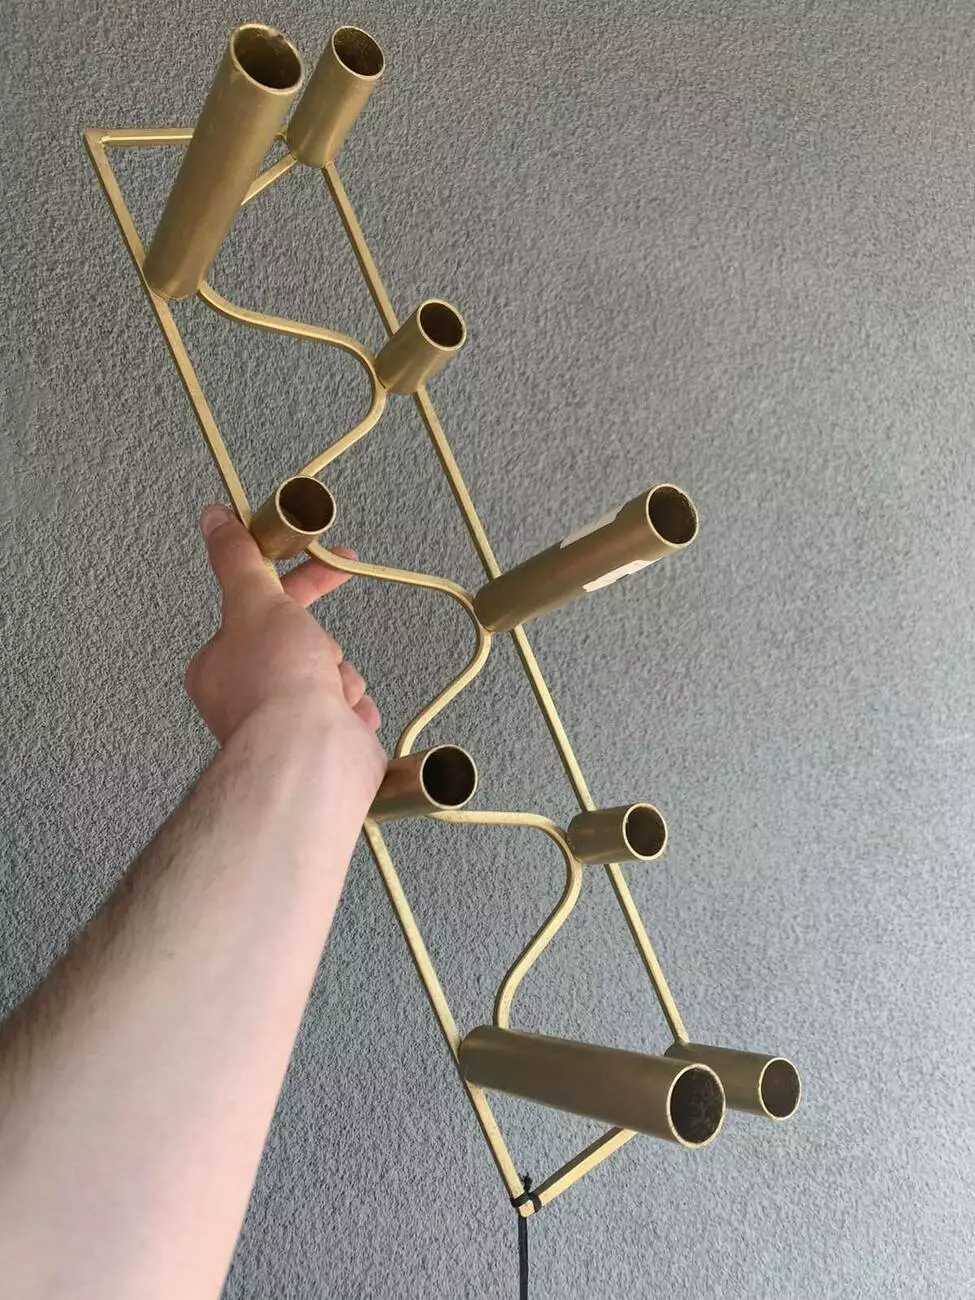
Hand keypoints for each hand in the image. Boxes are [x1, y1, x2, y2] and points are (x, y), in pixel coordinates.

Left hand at [186, 506, 384, 783]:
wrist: (311, 754)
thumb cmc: (276, 683)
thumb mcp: (255, 600)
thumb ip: (238, 558)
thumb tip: (214, 518)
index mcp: (223, 661)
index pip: (268, 603)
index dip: (306, 579)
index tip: (340, 561)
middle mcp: (248, 694)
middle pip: (307, 641)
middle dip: (323, 647)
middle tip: (315, 658)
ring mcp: (284, 722)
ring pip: (334, 674)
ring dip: (340, 680)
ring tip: (328, 697)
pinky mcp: (319, 745)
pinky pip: (350, 710)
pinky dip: (353, 712)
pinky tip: (344, 721)